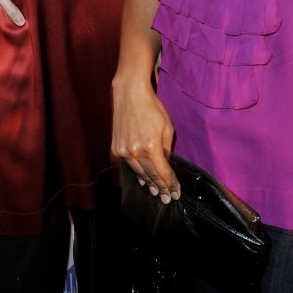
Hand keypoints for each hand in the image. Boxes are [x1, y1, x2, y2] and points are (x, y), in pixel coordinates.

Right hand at [111, 76, 179, 203]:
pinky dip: (136, 172)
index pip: (163, 173)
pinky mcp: (116, 148)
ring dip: (148, 183)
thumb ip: (167, 148)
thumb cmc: (152, 108)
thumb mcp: (167, 127)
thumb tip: (166, 164)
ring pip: (138, 173)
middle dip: (160, 188)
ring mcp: (124, 151)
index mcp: (151, 147)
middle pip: (151, 176)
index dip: (171, 185)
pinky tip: (142, 178)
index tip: (176, 193)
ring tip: (155, 192)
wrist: (129, 94)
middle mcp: (136, 152)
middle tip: (167, 198)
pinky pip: (128, 165)